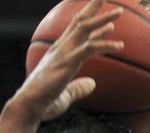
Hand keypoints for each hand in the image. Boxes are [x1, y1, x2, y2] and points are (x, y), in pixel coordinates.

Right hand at [13, 0, 123, 121]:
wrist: (29, 106)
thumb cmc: (44, 102)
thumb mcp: (66, 94)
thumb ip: (78, 88)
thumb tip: (92, 84)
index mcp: (60, 52)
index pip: (75, 29)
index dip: (87, 16)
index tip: (99, 7)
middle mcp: (61, 48)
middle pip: (80, 22)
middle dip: (94, 8)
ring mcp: (63, 53)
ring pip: (85, 29)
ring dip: (103, 19)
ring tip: (119, 12)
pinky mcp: (67, 63)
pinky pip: (89, 49)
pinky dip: (104, 44)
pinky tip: (120, 45)